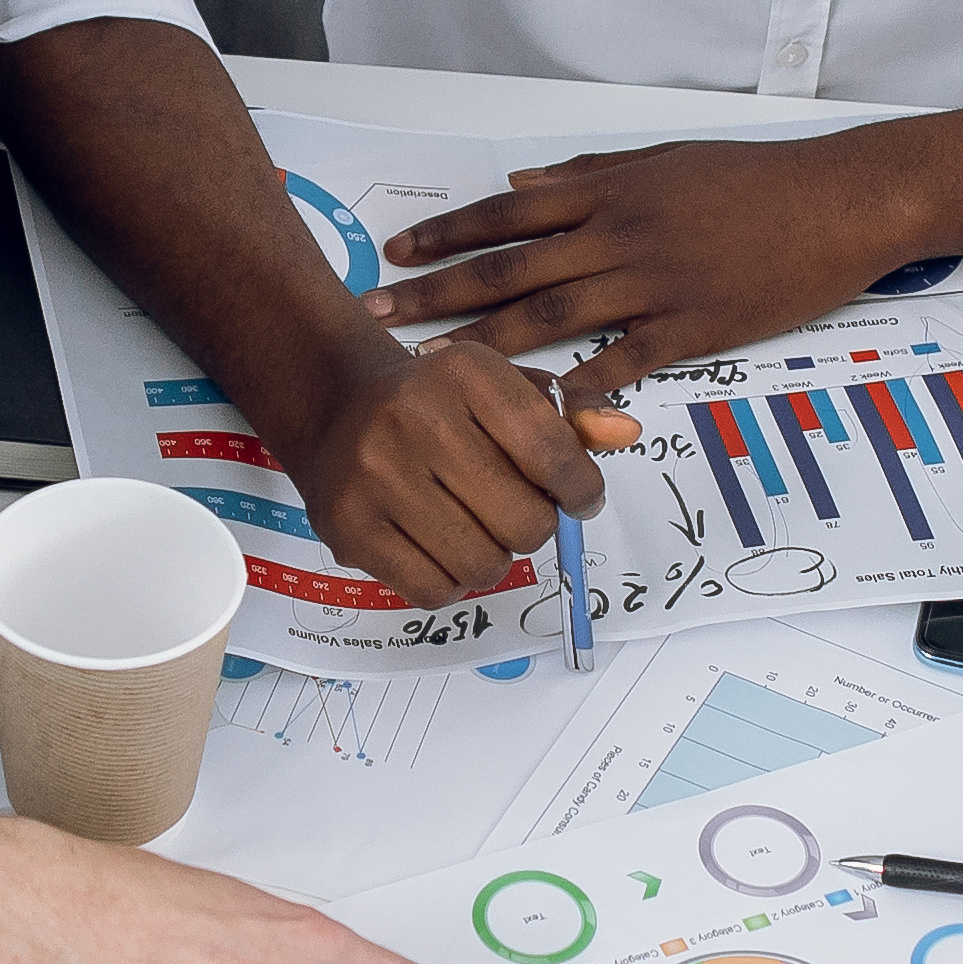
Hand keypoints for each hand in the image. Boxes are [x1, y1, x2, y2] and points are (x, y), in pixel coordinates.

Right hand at [281, 335, 631, 611]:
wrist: (336, 406)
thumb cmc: (435, 403)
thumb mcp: (503, 386)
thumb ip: (569, 411)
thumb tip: (626, 432)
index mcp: (466, 373)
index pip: (553, 453)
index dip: (582, 490)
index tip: (580, 497)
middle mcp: (414, 417)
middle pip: (524, 522)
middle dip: (535, 527)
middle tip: (516, 512)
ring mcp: (374, 475)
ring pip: (482, 565)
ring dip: (494, 558)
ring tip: (475, 527)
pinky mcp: (347, 526)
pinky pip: (433, 590)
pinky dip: (451, 581)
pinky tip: (440, 546)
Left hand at [376, 138, 897, 386]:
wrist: (837, 200)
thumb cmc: (753, 178)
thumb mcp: (662, 159)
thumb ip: (588, 175)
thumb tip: (521, 186)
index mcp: (608, 191)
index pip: (506, 214)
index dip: (446, 235)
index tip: (394, 255)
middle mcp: (618, 234)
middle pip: (509, 267)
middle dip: (436, 294)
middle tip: (379, 317)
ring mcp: (654, 283)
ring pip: (552, 315)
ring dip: (486, 343)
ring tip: (433, 369)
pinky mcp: (695, 326)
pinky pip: (626, 359)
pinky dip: (583, 382)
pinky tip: (542, 406)